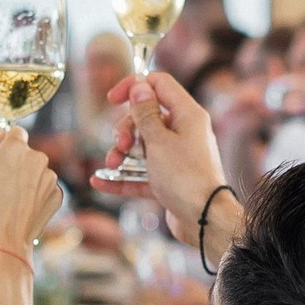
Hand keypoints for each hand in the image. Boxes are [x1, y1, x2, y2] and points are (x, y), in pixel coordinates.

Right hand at [0, 125, 59, 259]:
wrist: (2, 242)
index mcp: (16, 148)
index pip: (16, 133)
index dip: (6, 146)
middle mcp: (37, 158)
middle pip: (27, 153)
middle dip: (16, 164)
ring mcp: (50, 177)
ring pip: (37, 171)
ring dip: (27, 180)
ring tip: (10, 201)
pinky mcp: (57, 195)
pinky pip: (45, 188)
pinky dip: (36, 195)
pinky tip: (23, 209)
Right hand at [100, 72, 229, 249]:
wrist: (204, 219)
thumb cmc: (186, 178)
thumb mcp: (158, 141)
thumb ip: (145, 113)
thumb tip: (140, 87)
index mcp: (187, 115)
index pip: (160, 84)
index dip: (134, 87)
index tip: (112, 99)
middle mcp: (184, 133)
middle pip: (147, 117)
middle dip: (126, 128)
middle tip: (120, 142)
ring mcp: (177, 157)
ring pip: (142, 146)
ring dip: (122, 153)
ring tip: (112, 164)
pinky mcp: (169, 180)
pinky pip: (141, 174)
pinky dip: (122, 177)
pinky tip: (100, 182)